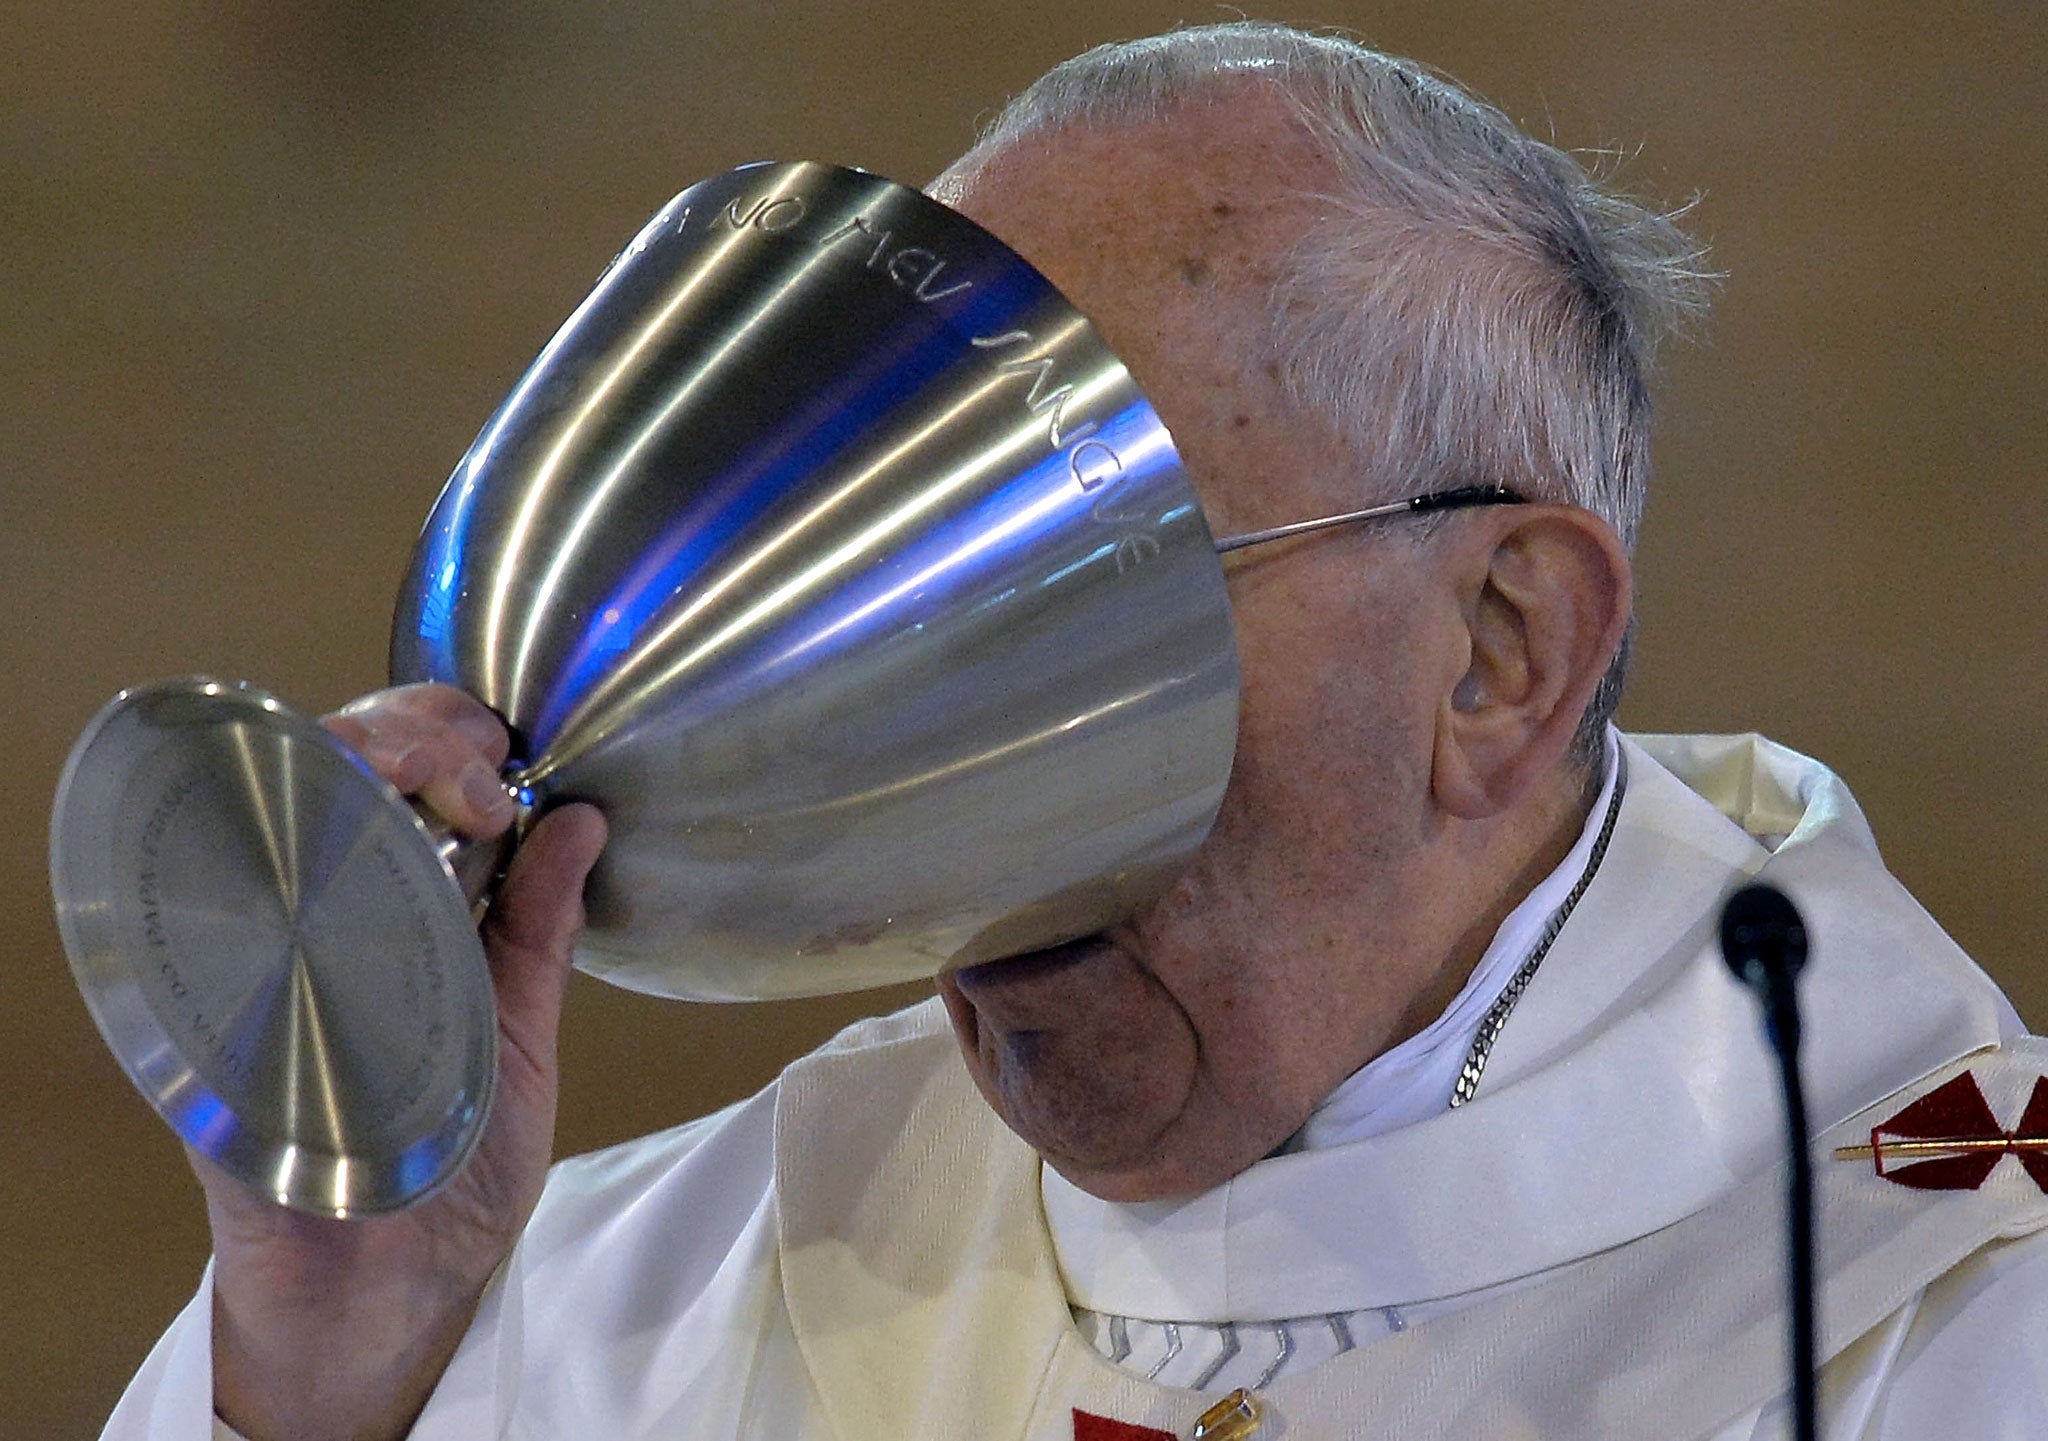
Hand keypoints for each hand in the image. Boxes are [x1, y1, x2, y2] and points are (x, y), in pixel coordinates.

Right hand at [199, 684, 606, 1440]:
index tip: (506, 768)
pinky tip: (313, 842)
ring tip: (407, 780)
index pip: (415, 773)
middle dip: (409, 733)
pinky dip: (258, 863)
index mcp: (416, 909)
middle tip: (469, 774)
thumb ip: (544, 930)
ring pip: (277, 811)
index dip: (454, 737)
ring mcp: (271, 954)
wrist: (386, 1287)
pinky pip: (217, 918)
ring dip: (344, 768)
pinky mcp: (220, 1014)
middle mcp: (337, 914)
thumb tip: (584, 818)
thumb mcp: (522, 1033)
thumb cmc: (452, 1162)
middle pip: (341, 764)